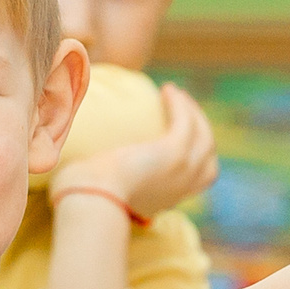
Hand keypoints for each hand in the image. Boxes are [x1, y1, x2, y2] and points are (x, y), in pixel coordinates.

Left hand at [51, 83, 219, 220]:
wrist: (92, 198)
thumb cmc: (86, 196)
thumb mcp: (103, 191)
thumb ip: (104, 183)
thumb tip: (80, 173)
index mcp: (168, 199)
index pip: (200, 178)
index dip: (198, 157)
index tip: (182, 137)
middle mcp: (182, 188)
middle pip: (209, 157)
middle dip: (202, 130)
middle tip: (184, 109)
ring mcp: (183, 171)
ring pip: (203, 136)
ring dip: (193, 112)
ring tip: (176, 94)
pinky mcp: (176, 153)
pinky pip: (186, 122)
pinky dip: (180, 105)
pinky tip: (167, 89)